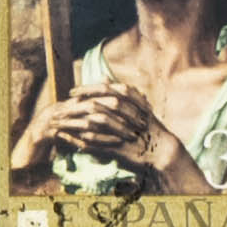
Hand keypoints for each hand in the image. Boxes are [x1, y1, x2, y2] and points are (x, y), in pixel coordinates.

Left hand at [26, 85, 187, 183]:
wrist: (162, 152)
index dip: (87, 89)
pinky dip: (88, 141)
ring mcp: (127, 130)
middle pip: (99, 104)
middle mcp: (131, 113)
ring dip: (79, 122)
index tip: (72, 92)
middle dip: (79, 106)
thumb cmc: (146, 127)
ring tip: (64, 123)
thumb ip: (118, 92)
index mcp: (133, 100)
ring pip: (98, 123)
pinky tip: (75, 140)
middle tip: (64, 107)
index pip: (107, 89)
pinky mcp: (123, 147)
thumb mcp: (136, 105)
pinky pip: (102, 143)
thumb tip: (102, 75)